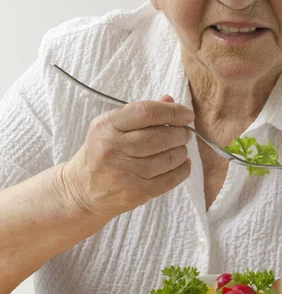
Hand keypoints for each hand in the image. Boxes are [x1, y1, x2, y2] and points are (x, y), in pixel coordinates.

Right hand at [61, 96, 193, 223]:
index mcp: (106, 126)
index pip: (146, 112)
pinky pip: (169, 179)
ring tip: (180, 148)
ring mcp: (124, 173)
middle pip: (159, 136)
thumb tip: (170, 101)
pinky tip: (182, 163)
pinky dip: (182, 169)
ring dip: (181, 151)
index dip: (172, 112)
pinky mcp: (135, 192)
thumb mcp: (112, 127)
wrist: (83, 190)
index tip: (187, 114)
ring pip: (167, 158)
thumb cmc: (101, 152)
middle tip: (184, 133)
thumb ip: (141, 113)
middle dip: (180, 133)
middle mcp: (113, 148)